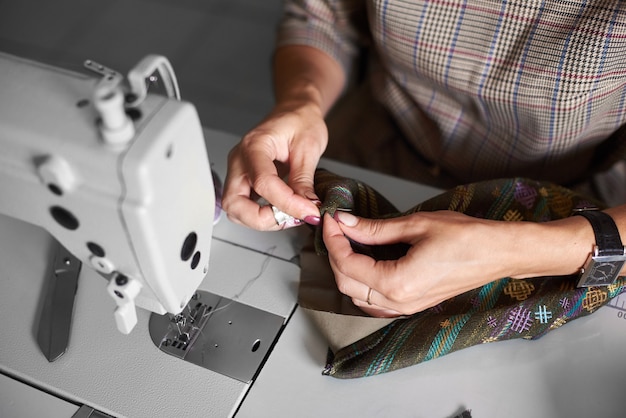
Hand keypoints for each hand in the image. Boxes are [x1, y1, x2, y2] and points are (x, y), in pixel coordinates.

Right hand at [222, 101, 325, 229]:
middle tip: (291, 218)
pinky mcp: (244, 180)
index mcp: (254, 145)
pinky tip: (281, 209)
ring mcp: (239, 171)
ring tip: (289, 214)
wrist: (295, 111)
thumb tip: (307, 208)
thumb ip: (304, 180)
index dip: (287, 203)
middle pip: (235, 203)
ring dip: (261, 219)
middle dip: (263, 219)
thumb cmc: (300, 120)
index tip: (309, 211)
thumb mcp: (309, 147)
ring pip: (236, 209)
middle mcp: (240, 160)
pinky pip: (244, 206)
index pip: (263, 183)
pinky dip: (261, 215)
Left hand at [322, 211, 515, 316]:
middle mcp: (398, 302)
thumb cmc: (466, 238)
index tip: (332, 219)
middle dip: (336, 253)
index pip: (347, 264)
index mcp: (397, 282)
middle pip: (346, 283)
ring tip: (348, 242)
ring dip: (346, 270)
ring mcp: (405, 308)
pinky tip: (365, 262)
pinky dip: (361, 284)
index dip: (334, 239)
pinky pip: (374, 303)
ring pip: (357, 296)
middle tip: (337, 227)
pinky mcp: (411, 306)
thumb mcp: (415, 225)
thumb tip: (346, 222)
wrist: (497, 253)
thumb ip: (374, 228)